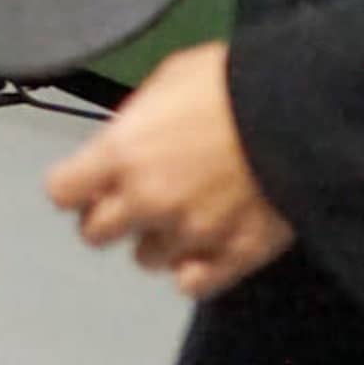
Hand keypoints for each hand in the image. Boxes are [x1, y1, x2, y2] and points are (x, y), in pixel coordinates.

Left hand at [47, 44, 295, 298]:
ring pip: (145, 259)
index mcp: (119, 154)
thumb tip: (125, 142)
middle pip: (95, 234)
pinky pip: (192, 285)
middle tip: (136, 199)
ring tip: (183, 216)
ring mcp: (188, 234)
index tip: (91, 180)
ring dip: (156, 240)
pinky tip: (208, 246)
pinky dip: (195, 270)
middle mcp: (144, 201)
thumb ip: (135, 122)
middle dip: (110, 216)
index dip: (75, 187)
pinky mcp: (231, 258)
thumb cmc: (230, 83)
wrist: (301, 113)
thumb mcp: (168, 80)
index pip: (62, 192)